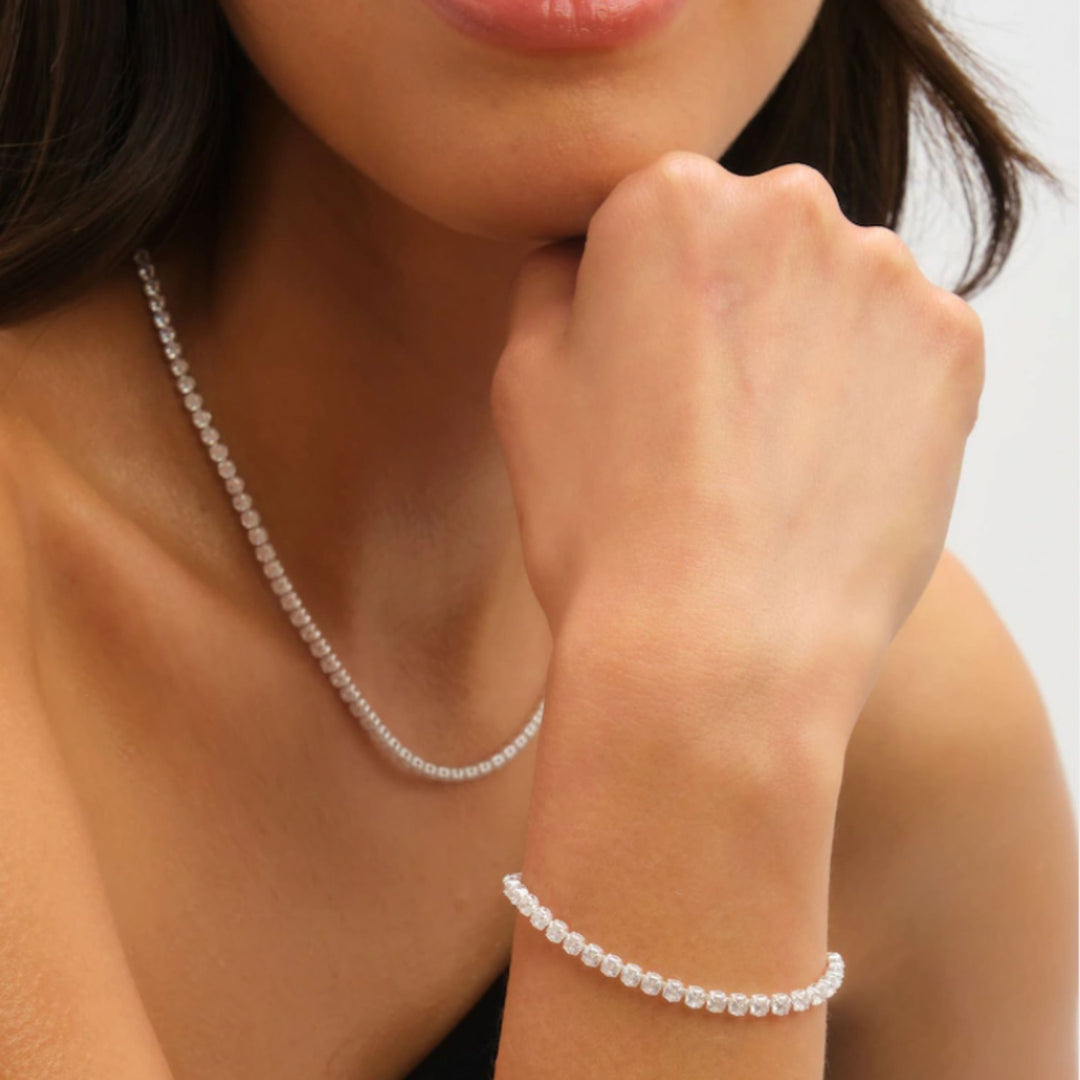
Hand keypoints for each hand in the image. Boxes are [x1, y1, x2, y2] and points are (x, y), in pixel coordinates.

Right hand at [490, 151, 984, 737]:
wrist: (715, 647)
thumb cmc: (604, 520)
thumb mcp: (525, 380)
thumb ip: (556, 283)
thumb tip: (584, 257)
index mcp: (667, 199)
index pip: (656, 220)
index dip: (643, 304)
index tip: (645, 375)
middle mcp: (788, 204)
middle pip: (754, 243)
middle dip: (729, 308)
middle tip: (704, 421)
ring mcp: (885, 272)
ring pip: (833, 292)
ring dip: (805, 346)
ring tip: (766, 457)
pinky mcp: (953, 346)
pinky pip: (901, 346)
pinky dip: (870, 392)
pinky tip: (826, 465)